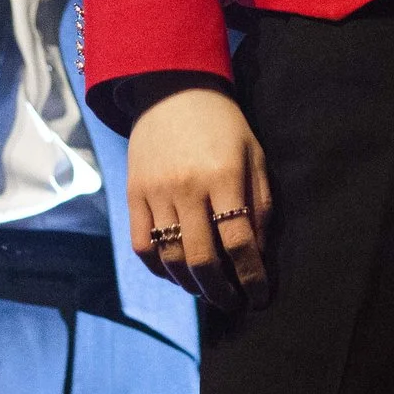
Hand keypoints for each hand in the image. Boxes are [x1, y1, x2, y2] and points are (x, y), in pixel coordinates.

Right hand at [129, 85, 272, 312]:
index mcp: (224, 176)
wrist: (172, 90)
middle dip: (221, 291)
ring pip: (170, 258)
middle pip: (202, 258)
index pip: (239, 241)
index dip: (252, 277)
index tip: (260, 298)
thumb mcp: (254, 155)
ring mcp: (156, 192)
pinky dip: (159, 269)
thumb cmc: (223, 124)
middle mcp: (188, 187)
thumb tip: (260, 252)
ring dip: (191, 285)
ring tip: (208, 291)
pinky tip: (176, 274)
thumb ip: (260, 203)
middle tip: (234, 304)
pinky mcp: (133, 195)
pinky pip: (142, 246)